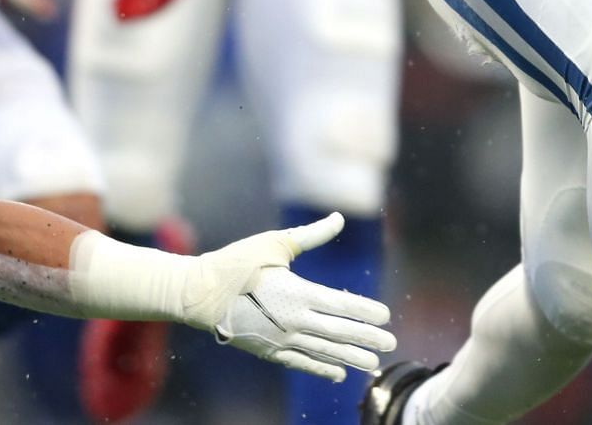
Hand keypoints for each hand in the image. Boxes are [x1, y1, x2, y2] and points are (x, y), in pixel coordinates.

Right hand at [182, 213, 394, 379]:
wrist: (200, 295)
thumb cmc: (237, 263)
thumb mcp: (275, 244)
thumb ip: (311, 235)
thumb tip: (338, 218)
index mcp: (297, 292)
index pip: (341, 305)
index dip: (365, 312)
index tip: (385, 316)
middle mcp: (294, 320)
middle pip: (339, 332)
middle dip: (367, 339)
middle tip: (390, 344)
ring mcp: (282, 340)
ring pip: (324, 352)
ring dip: (351, 358)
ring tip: (373, 364)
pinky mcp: (269, 351)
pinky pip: (302, 362)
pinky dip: (322, 368)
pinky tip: (339, 373)